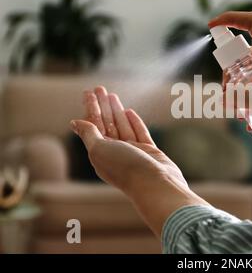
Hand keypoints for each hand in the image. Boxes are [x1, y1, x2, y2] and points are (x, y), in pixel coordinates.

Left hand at [70, 86, 207, 235]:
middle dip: (101, 106)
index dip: (90, 108)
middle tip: (99, 88)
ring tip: (112, 95)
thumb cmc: (126, 167)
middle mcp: (115, 153)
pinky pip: (140, 134)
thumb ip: (89, 134)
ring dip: (116, 111)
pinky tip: (129, 112)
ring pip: (122, 127)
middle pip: (106, 124)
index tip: (88, 93)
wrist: (155, 184)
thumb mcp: (100, 149)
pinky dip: (134, 123)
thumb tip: (75, 123)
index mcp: (100, 153)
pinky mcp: (149, 152)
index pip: (92, 126)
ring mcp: (133, 153)